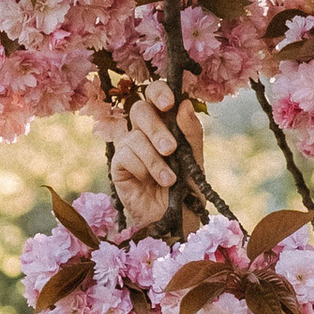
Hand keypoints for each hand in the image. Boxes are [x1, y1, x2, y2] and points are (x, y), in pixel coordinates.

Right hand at [109, 79, 201, 236]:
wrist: (176, 221)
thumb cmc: (186, 190)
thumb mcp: (194, 159)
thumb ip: (191, 133)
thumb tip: (184, 104)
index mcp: (165, 123)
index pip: (155, 95)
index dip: (159, 92)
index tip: (169, 103)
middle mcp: (144, 132)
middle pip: (139, 109)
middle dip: (156, 128)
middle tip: (171, 149)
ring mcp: (130, 148)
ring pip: (134, 135)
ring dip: (154, 159)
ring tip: (169, 180)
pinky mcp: (118, 166)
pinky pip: (125, 155)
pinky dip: (142, 169)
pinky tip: (149, 183)